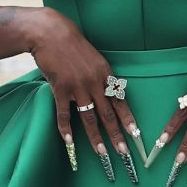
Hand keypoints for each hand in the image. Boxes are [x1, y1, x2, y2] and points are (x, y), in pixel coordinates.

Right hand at [27, 7, 141, 176]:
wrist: (50, 33)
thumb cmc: (72, 45)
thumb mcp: (94, 59)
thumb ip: (101, 77)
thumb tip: (110, 94)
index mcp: (106, 74)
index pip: (120, 101)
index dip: (128, 120)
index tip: (137, 135)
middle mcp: (94, 82)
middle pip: (108, 114)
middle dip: (117, 135)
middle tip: (124, 153)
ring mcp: (77, 86)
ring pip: (89, 117)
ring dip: (96, 137)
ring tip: (102, 153)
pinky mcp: (60, 88)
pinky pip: (64, 113)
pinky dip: (66, 129)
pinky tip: (70, 142)